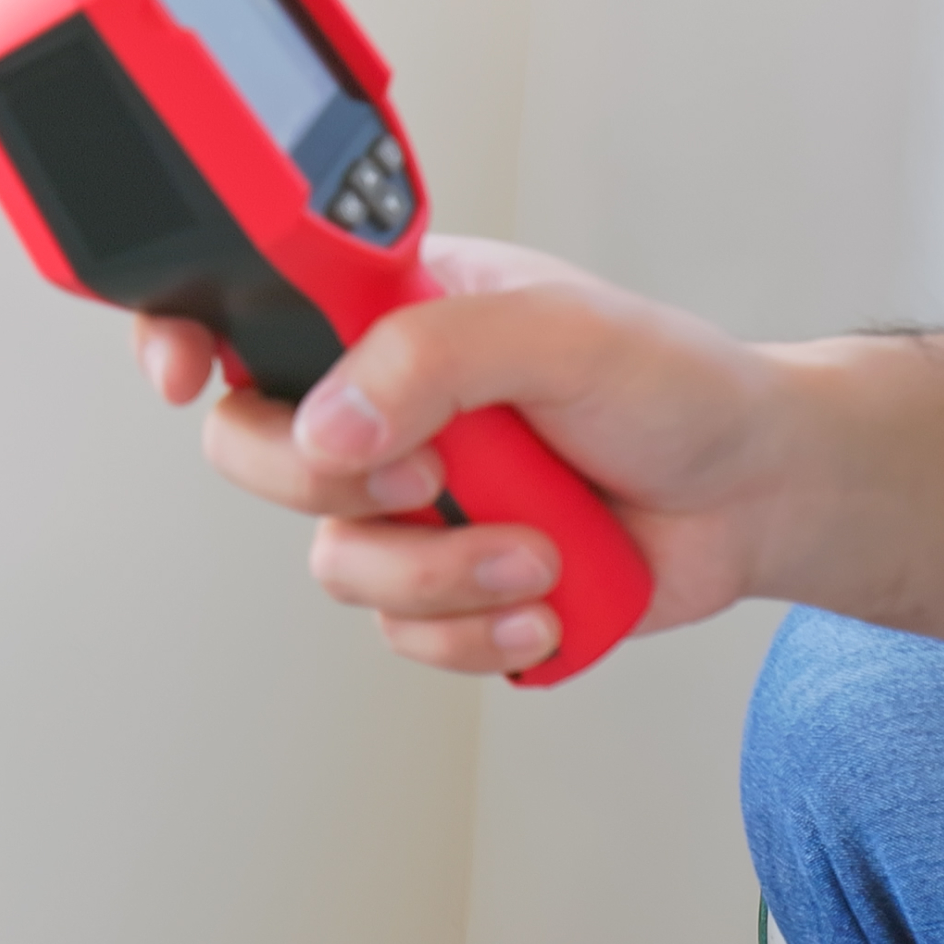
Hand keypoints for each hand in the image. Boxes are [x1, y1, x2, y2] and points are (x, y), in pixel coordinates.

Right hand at [134, 236, 790, 674]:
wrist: (758, 496)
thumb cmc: (674, 386)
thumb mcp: (560, 333)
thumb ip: (433, 355)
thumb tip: (328, 428)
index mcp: (391, 310)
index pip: (250, 309)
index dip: (187, 339)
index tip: (184, 376)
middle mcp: (386, 405)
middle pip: (261, 453)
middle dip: (338, 490)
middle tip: (430, 479)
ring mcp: (413, 501)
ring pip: (337, 562)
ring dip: (441, 575)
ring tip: (537, 553)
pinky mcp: (451, 584)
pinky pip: (403, 634)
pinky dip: (476, 633)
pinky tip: (545, 602)